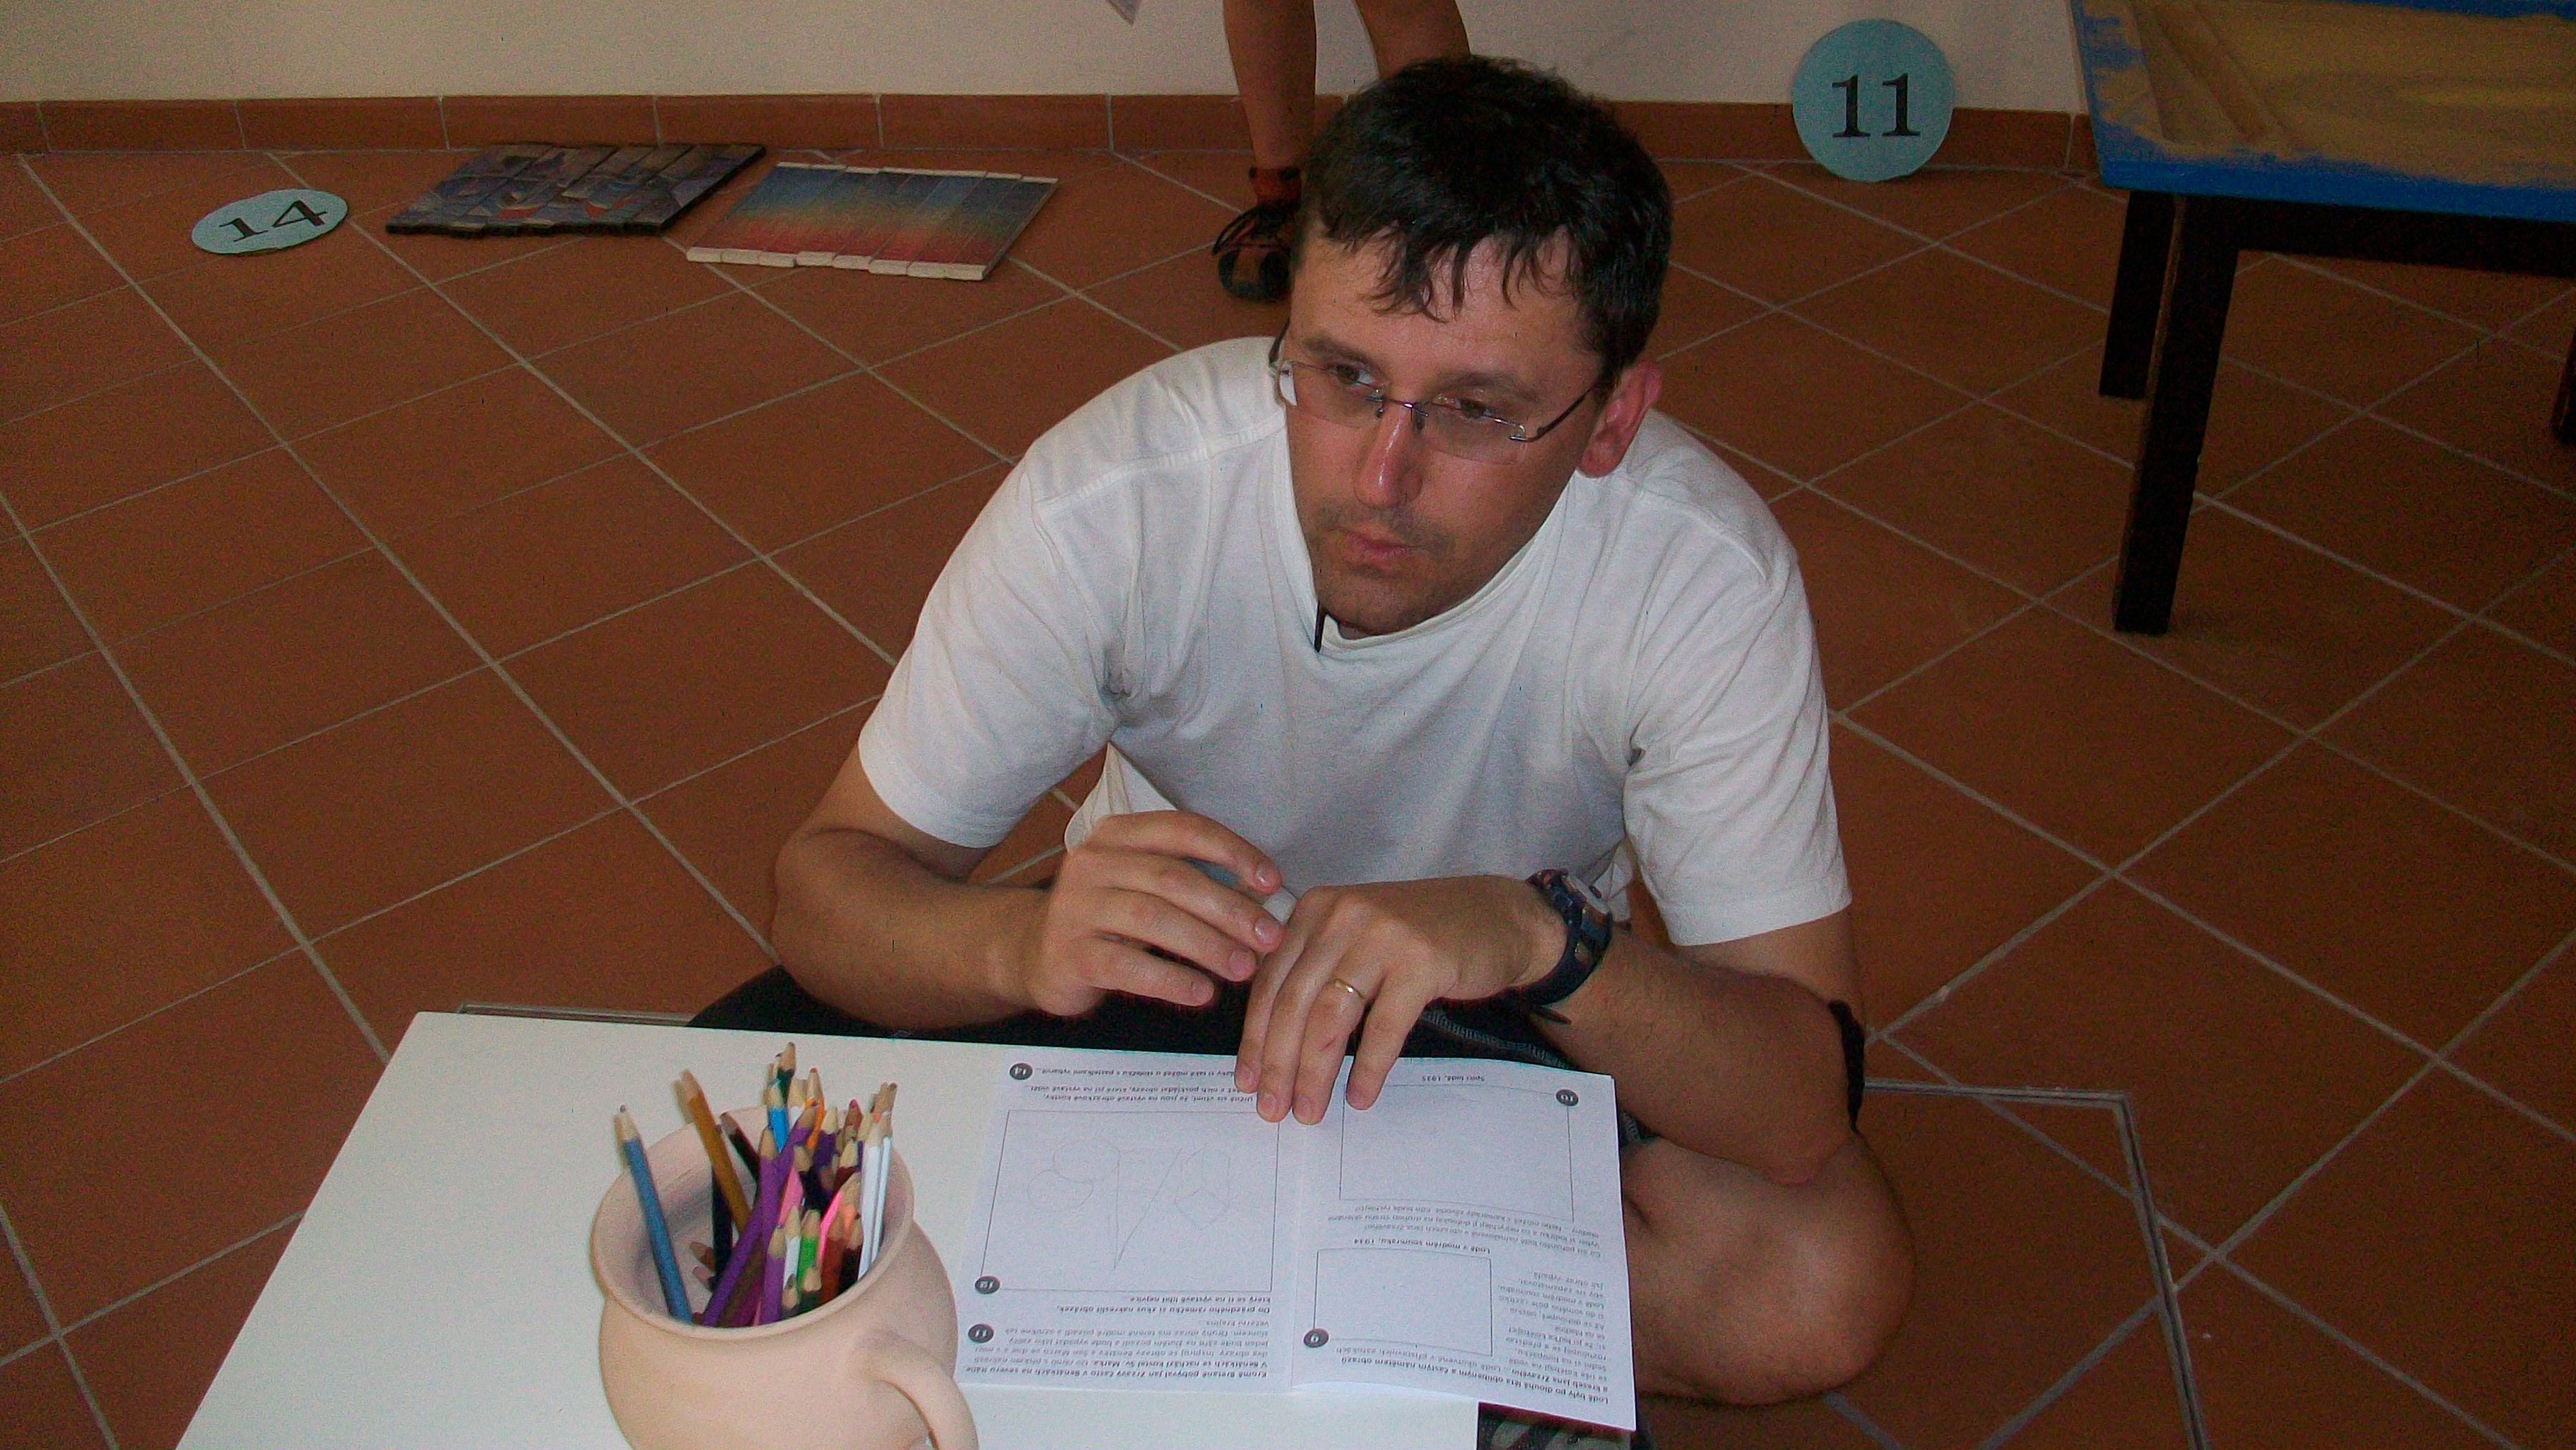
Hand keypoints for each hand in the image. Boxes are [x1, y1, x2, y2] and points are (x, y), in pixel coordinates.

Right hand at [1004, 811, 1284, 1016]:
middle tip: (1269, 937)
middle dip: (1229, 908)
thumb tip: (1262, 900)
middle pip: (1173, 878)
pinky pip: (1127, 966)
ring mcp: (1076, 907)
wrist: (1035, 954)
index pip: (1184, 830)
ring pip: (1153, 919)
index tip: (1272, 882)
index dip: (1233, 852)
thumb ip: (1192, 883)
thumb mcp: (1143, 885)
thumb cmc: (1108, 918)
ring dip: (1207, 945)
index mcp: (1117, 834)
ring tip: (1243, 968)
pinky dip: (1170, 980)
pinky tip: (1202, 993)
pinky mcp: (1070, 953)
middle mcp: (1093, 862)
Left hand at [1235, 876, 1558, 1122]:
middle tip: (1273, 1109)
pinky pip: (1384, 1025)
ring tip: (1309, 1110)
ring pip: (1331, 1016)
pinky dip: (1370, 1067)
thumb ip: (1314, 970)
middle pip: (1294, 1002)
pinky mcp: (1422, 961)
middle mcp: (1342, 916)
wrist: (1497, 917)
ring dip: (1315, 1071)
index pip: (1271, 981)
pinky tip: (1360, 1097)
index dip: (1254, 1037)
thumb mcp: (1355, 938)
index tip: (1247, 1081)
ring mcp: (1382, 936)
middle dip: (1279, 1063)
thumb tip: (1269, 1043)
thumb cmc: (1419, 938)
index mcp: (1315, 911)